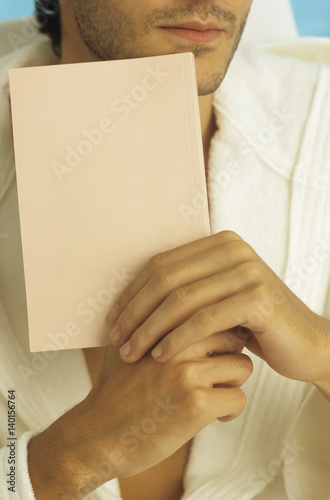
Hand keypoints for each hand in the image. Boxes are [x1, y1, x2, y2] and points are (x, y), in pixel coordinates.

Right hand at [28, 335, 251, 498]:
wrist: (98, 434)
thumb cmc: (113, 390)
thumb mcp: (124, 345)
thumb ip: (147, 324)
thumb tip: (169, 309)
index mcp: (163, 326)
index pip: (214, 313)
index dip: (222, 330)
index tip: (220, 347)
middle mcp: (177, 345)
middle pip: (234, 336)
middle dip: (232, 354)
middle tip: (219, 371)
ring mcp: (188, 374)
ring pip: (242, 366)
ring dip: (233, 383)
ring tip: (214, 394)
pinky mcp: (196, 405)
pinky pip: (238, 399)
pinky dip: (229, 410)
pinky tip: (212, 416)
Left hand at [108, 231, 329, 386]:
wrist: (304, 342)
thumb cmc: (252, 324)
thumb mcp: (218, 298)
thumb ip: (187, 288)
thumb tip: (130, 299)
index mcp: (219, 243)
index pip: (161, 264)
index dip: (132, 292)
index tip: (113, 318)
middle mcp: (233, 249)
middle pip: (166, 279)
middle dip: (135, 312)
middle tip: (117, 339)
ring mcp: (247, 271)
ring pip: (181, 300)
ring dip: (150, 328)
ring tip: (132, 352)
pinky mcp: (257, 298)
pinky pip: (204, 320)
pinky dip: (177, 339)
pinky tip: (160, 356)